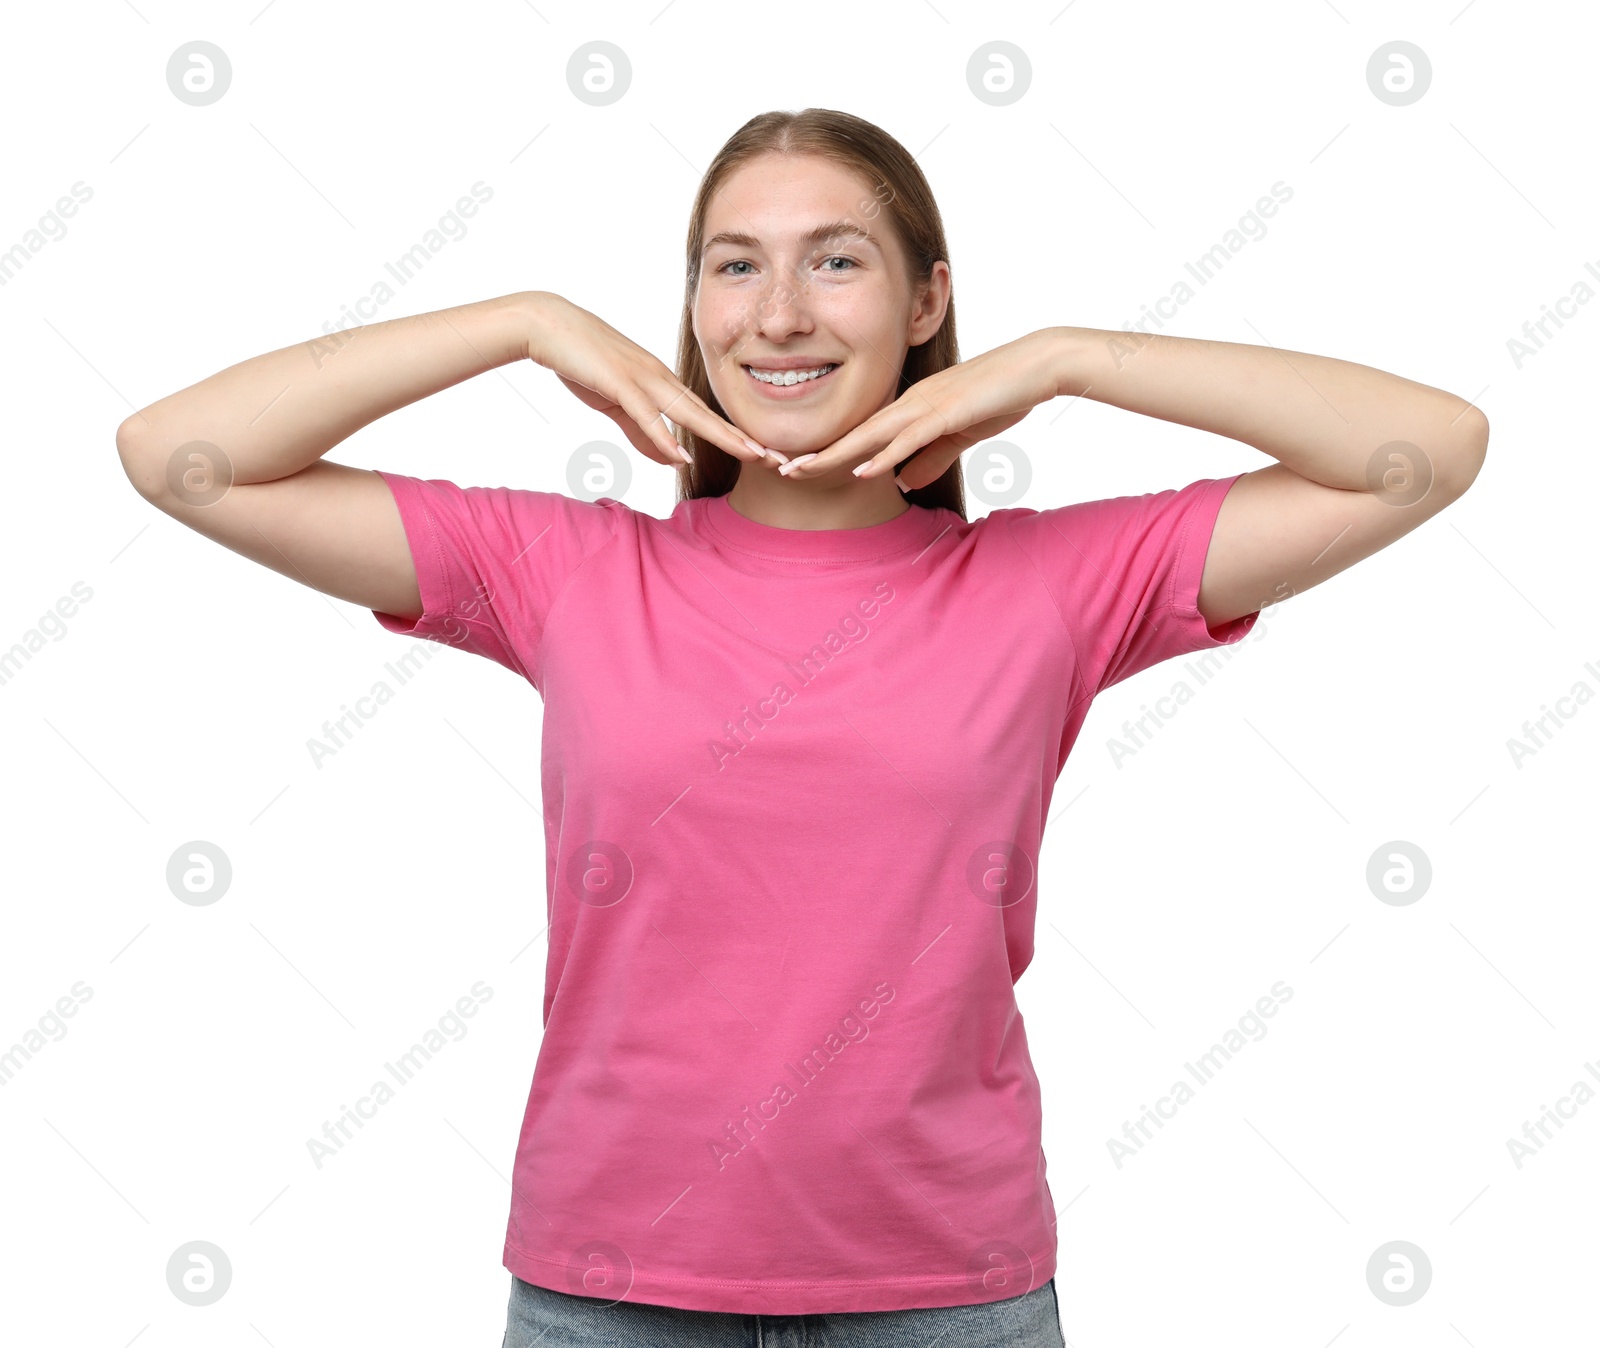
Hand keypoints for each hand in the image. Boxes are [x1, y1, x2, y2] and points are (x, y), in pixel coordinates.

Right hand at [522, 292, 769, 468]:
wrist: (547, 324)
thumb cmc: (581, 360)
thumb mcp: (615, 403)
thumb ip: (642, 432)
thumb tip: (671, 460)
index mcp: (661, 382)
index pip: (705, 414)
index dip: (734, 435)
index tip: (762, 453)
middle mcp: (659, 377)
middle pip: (707, 414)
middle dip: (742, 438)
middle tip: (776, 457)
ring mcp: (641, 377)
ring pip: (688, 412)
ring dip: (719, 436)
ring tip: (750, 454)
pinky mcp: (618, 381)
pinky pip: (645, 413)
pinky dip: (663, 435)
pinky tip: (680, 454)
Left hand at [781, 329, 1064, 488]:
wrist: (1036, 366)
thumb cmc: (1000, 395)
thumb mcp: (959, 434)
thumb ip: (928, 458)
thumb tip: (900, 485)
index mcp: (911, 408)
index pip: (863, 435)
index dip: (830, 451)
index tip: (799, 466)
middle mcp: (910, 403)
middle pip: (855, 434)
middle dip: (817, 452)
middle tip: (779, 468)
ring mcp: (926, 406)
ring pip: (872, 435)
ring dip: (837, 454)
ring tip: (802, 470)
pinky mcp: (947, 412)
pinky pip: (910, 438)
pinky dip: (885, 455)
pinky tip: (863, 471)